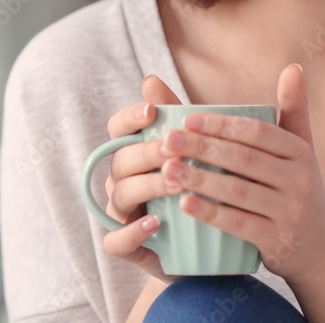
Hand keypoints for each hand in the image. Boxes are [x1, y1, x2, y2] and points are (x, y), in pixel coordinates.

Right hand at [101, 74, 182, 282]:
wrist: (208, 245)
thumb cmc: (200, 187)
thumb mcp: (199, 151)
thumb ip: (179, 117)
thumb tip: (152, 79)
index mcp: (135, 152)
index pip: (118, 129)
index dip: (129, 118)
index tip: (151, 110)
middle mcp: (123, 180)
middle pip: (120, 160)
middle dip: (145, 151)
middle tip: (174, 149)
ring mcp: (123, 213)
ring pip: (120, 194)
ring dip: (147, 186)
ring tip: (176, 184)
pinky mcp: (128, 246)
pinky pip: (116, 241)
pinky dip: (131, 232)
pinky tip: (155, 223)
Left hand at [155, 64, 324, 285]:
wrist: (318, 249)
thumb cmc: (296, 188)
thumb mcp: (300, 150)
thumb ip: (291, 110)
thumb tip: (293, 66)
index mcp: (299, 151)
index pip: (256, 131)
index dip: (221, 124)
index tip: (185, 119)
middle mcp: (300, 179)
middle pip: (243, 159)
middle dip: (202, 148)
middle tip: (167, 141)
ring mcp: (290, 211)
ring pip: (238, 191)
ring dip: (199, 179)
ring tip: (167, 170)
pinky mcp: (277, 240)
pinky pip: (239, 224)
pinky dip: (210, 214)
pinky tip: (184, 205)